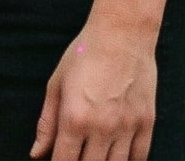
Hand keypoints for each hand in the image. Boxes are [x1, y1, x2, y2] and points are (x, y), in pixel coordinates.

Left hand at [32, 22, 156, 159]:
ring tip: (94, 155)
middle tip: (75, 156)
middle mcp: (102, 128)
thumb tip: (36, 153)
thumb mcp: (56, 86)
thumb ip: (46, 123)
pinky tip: (118, 158)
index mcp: (74, 118)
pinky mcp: (147, 122)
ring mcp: (128, 127)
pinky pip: (140, 156)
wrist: (121, 36)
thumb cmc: (83, 56)